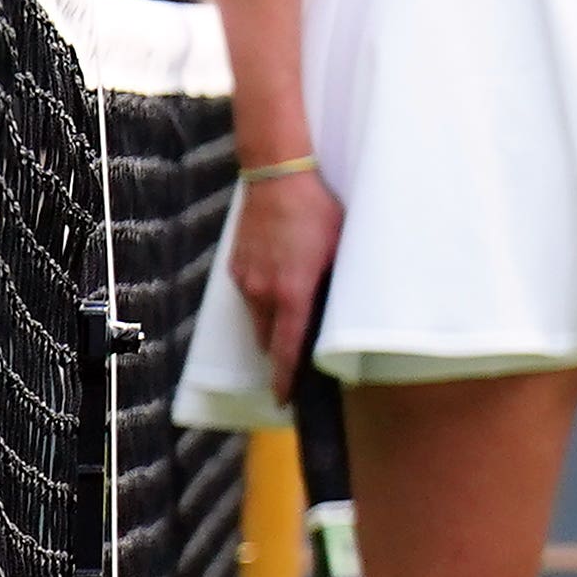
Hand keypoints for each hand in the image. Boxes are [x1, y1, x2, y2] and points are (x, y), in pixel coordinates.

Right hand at [235, 167, 341, 391]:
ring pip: (257, 318)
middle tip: (299, 354)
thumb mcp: (340, 252)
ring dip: (272, 324)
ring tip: (294, 311)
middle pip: (268, 340)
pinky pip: (249, 294)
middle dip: (280, 351)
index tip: (284, 398)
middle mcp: (262, 291)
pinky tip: (281, 282)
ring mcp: (245, 278)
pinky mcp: (236, 266)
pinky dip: (263, 299)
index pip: (285, 349)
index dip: (284, 378)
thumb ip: (335, 287)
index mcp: (291, 293)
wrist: (278, 178)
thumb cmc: (318, 213)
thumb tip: (340, 314)